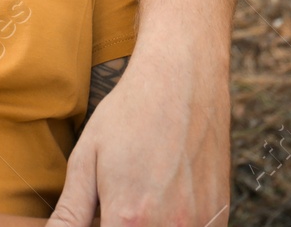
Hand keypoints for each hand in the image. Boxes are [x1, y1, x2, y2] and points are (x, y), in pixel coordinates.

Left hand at [51, 47, 231, 226]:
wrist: (182, 79)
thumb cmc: (129, 114)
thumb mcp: (86, 159)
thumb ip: (70, 212)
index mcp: (129, 220)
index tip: (100, 214)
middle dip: (123, 225)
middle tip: (117, 201)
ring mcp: (200, 224)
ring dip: (149, 223)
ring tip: (143, 192)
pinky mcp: (219, 215)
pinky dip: (176, 222)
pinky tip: (166, 195)